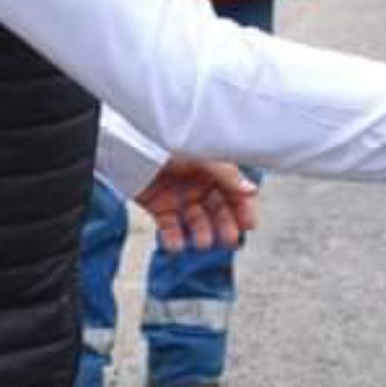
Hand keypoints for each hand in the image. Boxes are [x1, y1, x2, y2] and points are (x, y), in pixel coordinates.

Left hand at [136, 155, 255, 253]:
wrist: (134, 145)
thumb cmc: (170, 142)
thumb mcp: (204, 157)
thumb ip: (227, 175)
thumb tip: (251, 191)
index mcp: (213, 168)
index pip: (234, 191)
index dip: (243, 207)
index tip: (249, 224)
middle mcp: (198, 184)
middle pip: (217, 210)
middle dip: (225, 225)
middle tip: (230, 240)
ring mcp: (179, 196)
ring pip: (196, 222)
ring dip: (202, 234)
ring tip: (203, 242)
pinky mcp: (158, 207)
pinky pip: (169, 228)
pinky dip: (173, 239)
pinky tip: (177, 244)